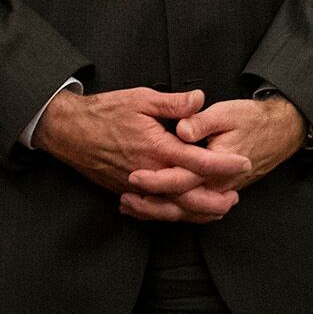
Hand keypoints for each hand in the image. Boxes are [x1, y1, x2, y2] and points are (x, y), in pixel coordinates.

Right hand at [34, 87, 250, 223]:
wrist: (68, 130)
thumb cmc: (105, 112)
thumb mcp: (141, 98)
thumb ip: (173, 103)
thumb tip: (200, 99)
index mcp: (155, 148)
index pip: (196, 161)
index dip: (223, 164)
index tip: (244, 162)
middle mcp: (147, 172)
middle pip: (186, 197)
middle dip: (213, 202)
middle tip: (235, 198)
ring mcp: (134, 185)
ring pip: (169, 209)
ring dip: (195, 212)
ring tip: (216, 209)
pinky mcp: (124, 190)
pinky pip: (152, 208)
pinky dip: (171, 214)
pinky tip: (184, 212)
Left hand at [119, 95, 309, 221]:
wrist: (281, 131)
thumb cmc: (253, 119)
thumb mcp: (227, 112)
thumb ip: (201, 122)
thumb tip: (180, 129)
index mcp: (217, 166)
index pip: (181, 180)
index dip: (156, 179)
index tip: (133, 175)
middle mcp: (218, 186)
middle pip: (180, 205)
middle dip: (150, 205)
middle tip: (125, 199)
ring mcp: (219, 192)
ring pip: (186, 213)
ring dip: (157, 213)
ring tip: (132, 207)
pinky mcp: (218, 193)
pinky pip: (193, 211)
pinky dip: (171, 212)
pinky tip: (154, 208)